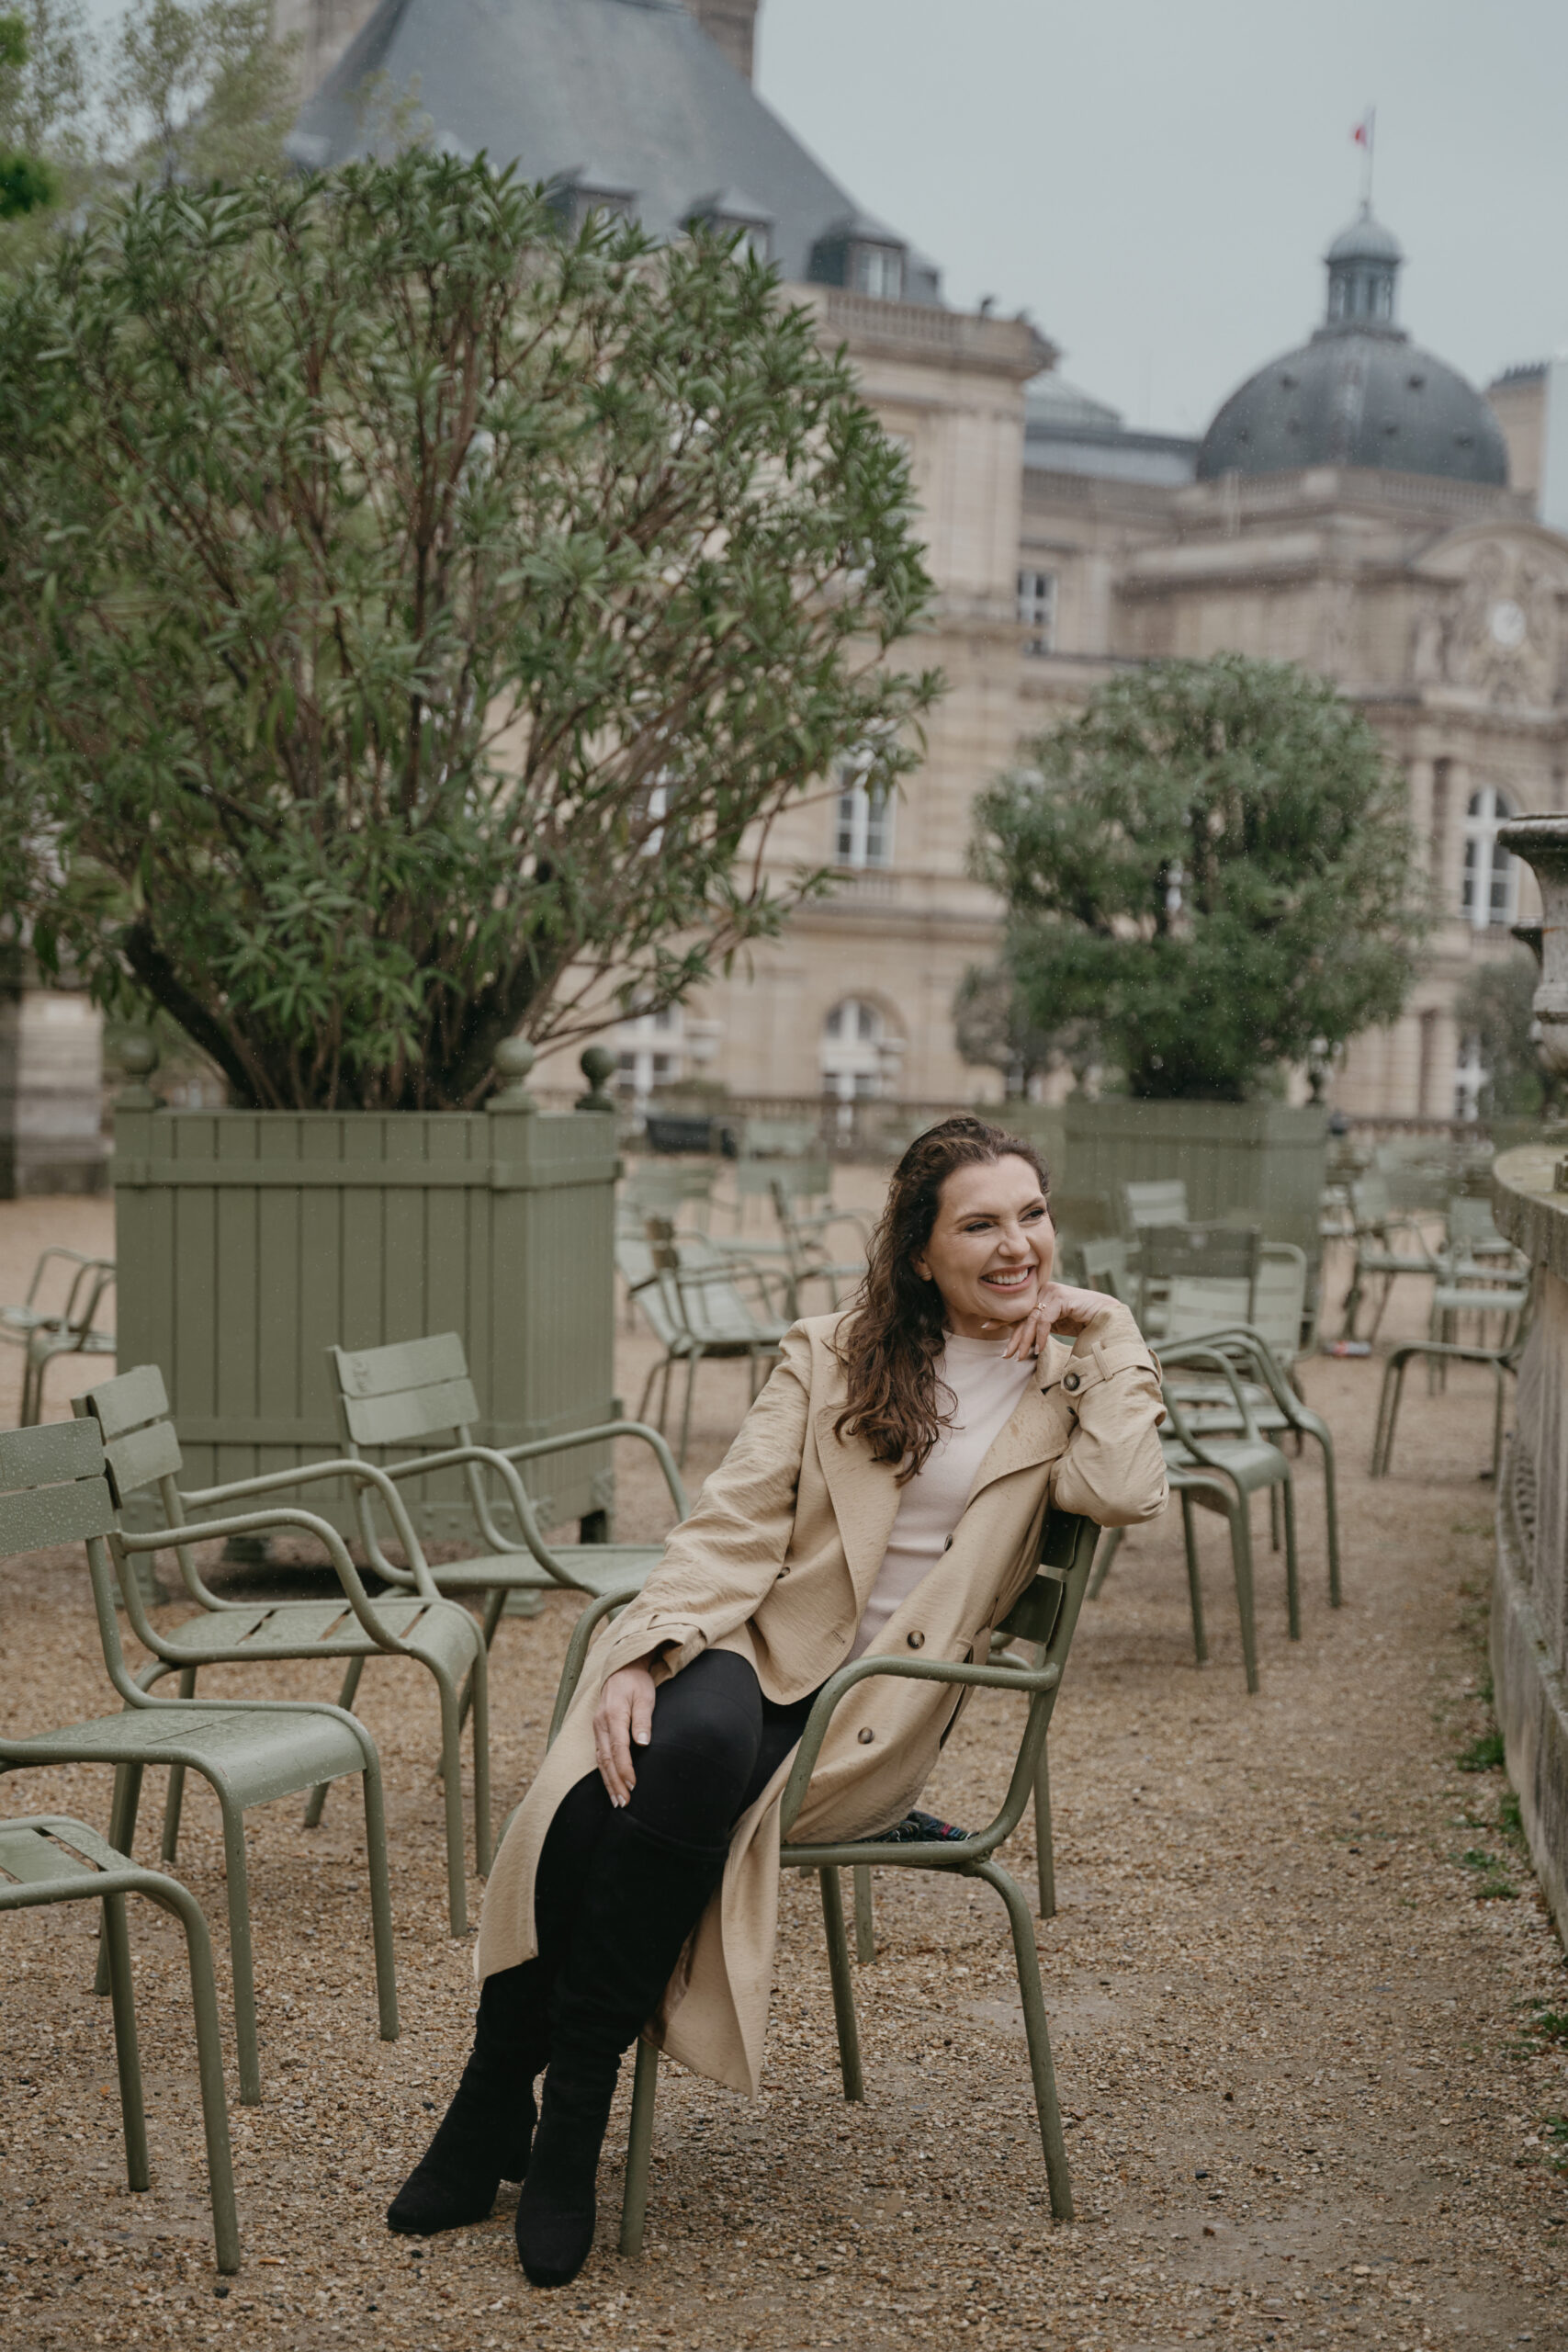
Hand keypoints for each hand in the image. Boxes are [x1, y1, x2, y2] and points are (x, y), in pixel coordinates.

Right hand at [593, 1660, 657, 1805]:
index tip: (633, 1785)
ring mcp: (597, 1727)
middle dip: (614, 1783)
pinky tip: (610, 1784)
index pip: (618, 1748)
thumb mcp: (645, 1696)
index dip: (625, 1768)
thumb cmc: (636, 1683)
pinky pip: (599, 1755)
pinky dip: (604, 1772)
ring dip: (608, 1781)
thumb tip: (643, 1743)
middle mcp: (601, 1724)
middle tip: (623, 1803)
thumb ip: (643, 1720)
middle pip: (606, 1759)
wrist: (621, 1668)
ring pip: (600, 1760)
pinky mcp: (598, 1730)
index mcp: (613, 1715)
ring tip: (617, 1801)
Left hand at [983, 1280, 1115, 1359]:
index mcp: (1041, 1295)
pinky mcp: (1061, 1298)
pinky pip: (1044, 1319)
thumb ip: (1039, 1326)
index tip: (987, 1326)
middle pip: (1022, 1315)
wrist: (1108, 1317)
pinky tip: (1039, 1350)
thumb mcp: (1055, 1325)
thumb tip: (1019, 1337)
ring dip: (1025, 1340)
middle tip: (1006, 1354)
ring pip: (1031, 1318)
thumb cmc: (1083, 1322)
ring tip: (1019, 1357)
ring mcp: (1052, 1292)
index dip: (1003, 1318)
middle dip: (1013, 1336)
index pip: (1018, 1308)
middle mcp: (1044, 1291)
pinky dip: (1040, 1336)